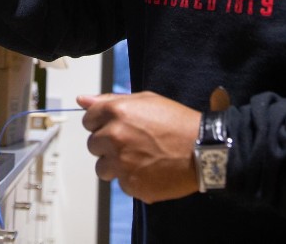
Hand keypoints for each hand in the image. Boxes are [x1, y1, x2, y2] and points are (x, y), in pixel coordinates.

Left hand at [78, 91, 200, 202]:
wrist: (203, 150)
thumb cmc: (178, 123)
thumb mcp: (146, 101)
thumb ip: (110, 100)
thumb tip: (82, 100)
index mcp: (116, 112)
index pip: (88, 120)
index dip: (102, 124)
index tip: (115, 128)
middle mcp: (114, 137)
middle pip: (93, 145)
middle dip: (108, 145)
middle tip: (133, 144)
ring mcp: (121, 163)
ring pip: (102, 168)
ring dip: (116, 165)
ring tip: (141, 159)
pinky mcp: (130, 185)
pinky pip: (121, 184)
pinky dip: (133, 180)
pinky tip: (151, 170)